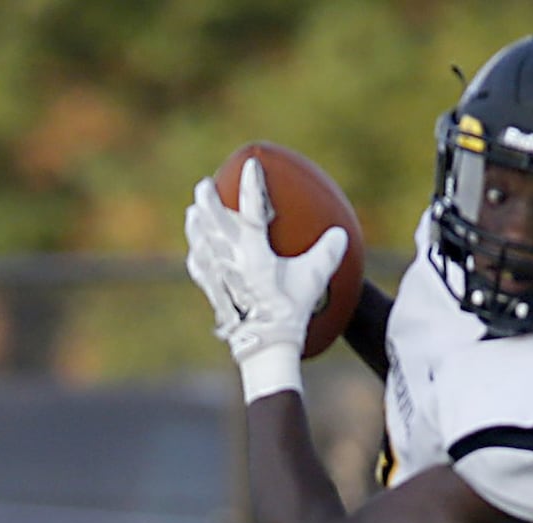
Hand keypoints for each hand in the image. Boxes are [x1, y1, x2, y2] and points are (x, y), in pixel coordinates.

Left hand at [185, 157, 346, 363]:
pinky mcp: (212, 290)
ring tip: (193, 210)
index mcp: (256, 255)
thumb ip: (327, 254)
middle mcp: (232, 261)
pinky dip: (196, 252)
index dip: (252, 186)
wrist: (265, 347)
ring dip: (197, 224)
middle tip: (204, 184)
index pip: (253, 212)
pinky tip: (196, 247)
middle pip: (216, 223)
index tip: (251, 164)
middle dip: (209, 201)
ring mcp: (218, 276)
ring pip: (202, 242)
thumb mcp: (313, 281)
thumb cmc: (290, 311)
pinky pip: (199, 266)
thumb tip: (339, 234)